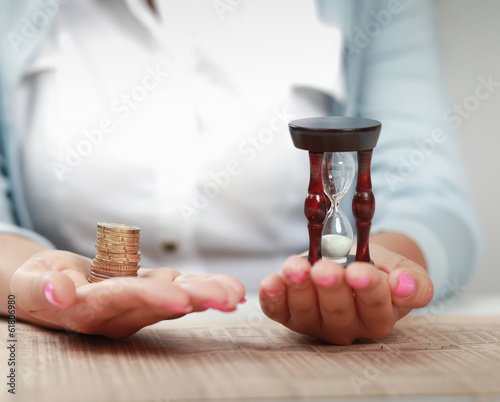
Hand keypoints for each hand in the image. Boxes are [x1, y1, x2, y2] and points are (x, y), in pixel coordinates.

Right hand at [11, 250, 244, 337]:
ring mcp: (138, 304)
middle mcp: (120, 313)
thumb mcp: (33, 284)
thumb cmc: (39, 283)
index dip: (150, 297)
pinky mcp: (149, 292)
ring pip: (175, 299)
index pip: (122, 300)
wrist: (51, 287)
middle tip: (228, 299)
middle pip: (160, 304)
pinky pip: (179, 289)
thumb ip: (45, 288)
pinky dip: (204, 288)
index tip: (181, 298)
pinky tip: (231, 289)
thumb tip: (61, 291)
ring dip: (208, 295)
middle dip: (195, 299)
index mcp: (89, 310)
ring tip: (237, 294)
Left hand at [258, 244, 432, 344]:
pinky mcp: (291, 315)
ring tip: (296, 267)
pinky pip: (279, 311)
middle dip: (330, 289)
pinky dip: (272, 297)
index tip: (359, 272)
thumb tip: (404, 286)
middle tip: (325, 268)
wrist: (354, 264)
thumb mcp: (402, 270)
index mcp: (379, 316)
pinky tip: (270, 282)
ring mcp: (316, 323)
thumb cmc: (379, 269)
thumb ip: (413, 281)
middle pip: (338, 312)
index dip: (367, 289)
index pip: (375, 306)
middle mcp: (347, 326)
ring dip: (298, 288)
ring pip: (306, 311)